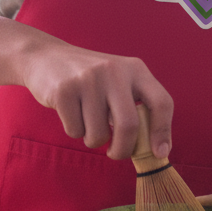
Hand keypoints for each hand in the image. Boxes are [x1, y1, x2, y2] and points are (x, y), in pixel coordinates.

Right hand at [19, 35, 173, 160]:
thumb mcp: (119, 82)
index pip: (161, 102)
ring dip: (93, 139)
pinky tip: (71, 111)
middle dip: (123, 150)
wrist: (47, 57)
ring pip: (99, 134)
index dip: (163, 131)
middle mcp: (115, 71)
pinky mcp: (64, 90)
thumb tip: (156, 150)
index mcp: (136, 69)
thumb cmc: (91, 80)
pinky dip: (75, 131)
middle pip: (130, 125)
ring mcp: (89, 79)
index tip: (159, 153)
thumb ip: (136, 108)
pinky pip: (76, 131)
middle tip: (116, 153)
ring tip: (87, 121)